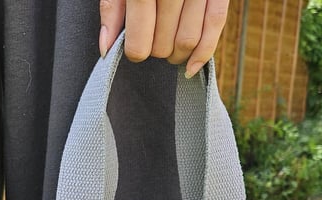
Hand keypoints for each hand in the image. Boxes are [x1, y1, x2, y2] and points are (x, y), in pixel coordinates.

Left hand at [99, 0, 229, 77]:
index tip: (135, 48)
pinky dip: (203, 52)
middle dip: (157, 52)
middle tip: (153, 44)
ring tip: (169, 51)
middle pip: (163, 45)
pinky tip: (190, 67)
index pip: (139, 43)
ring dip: (177, 56)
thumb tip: (107, 49)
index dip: (136, 53)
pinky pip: (215, 24)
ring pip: (187, 40)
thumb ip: (112, 9)